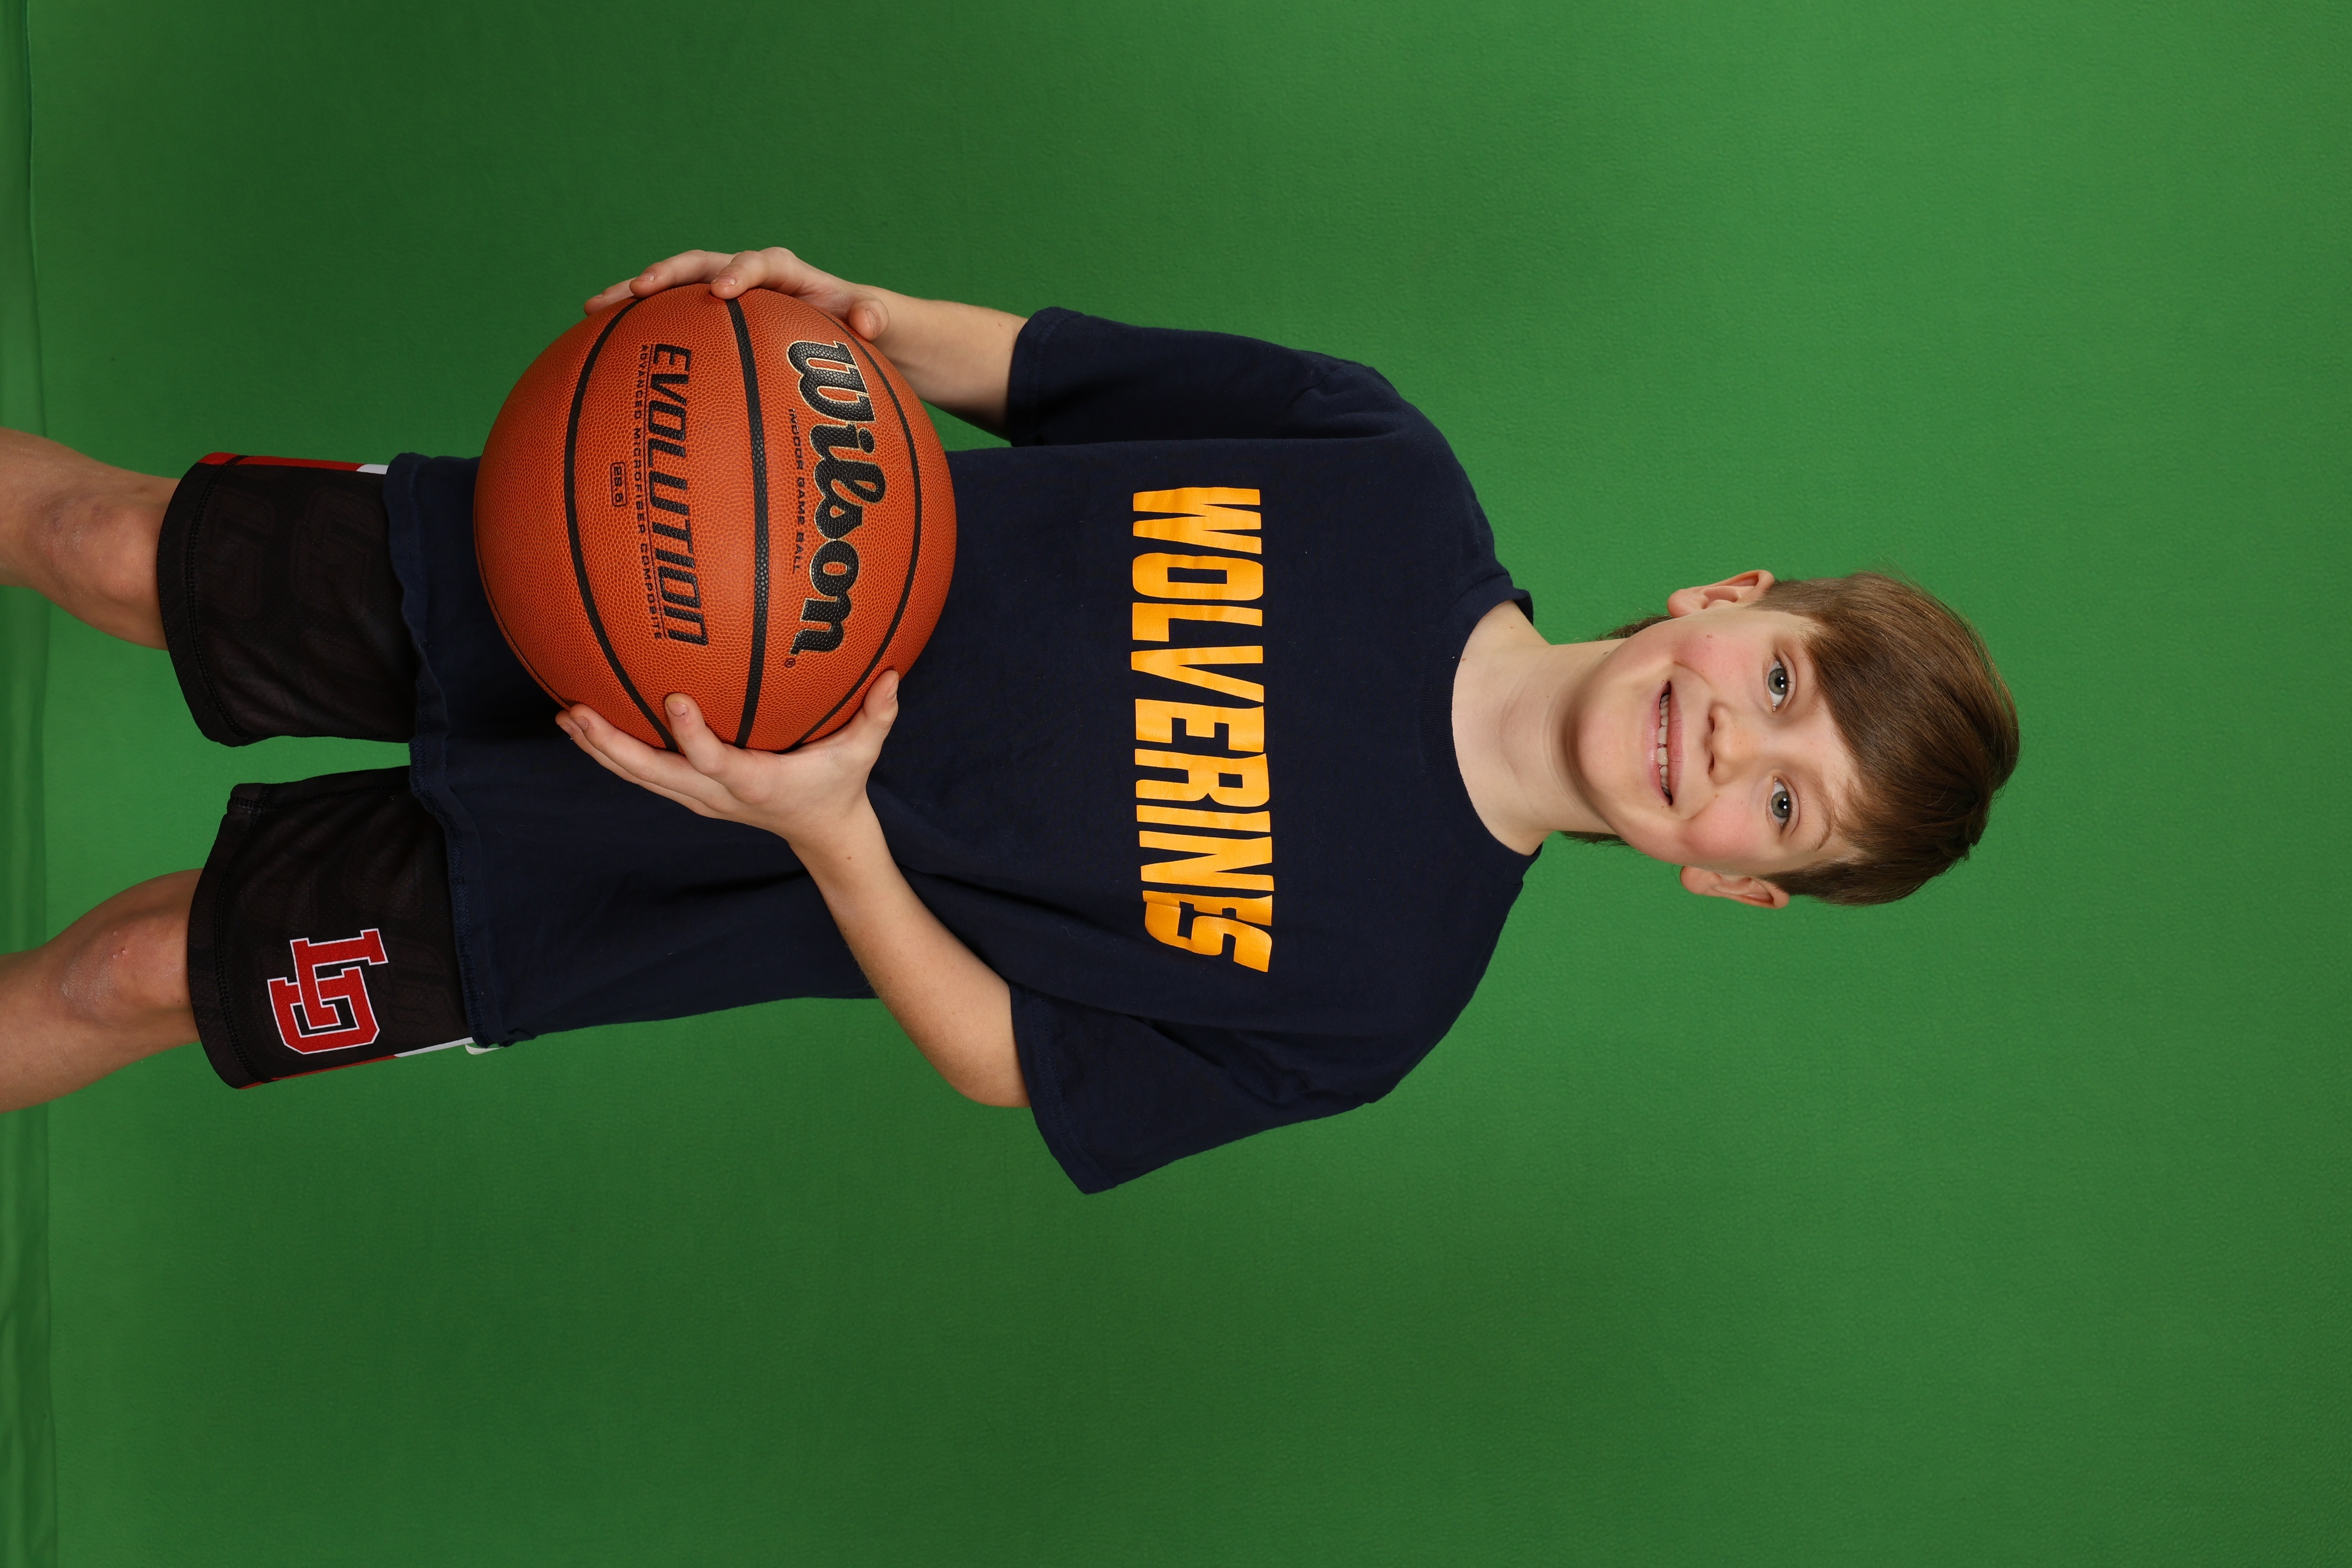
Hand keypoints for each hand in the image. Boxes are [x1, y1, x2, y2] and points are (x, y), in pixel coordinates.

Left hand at [556, 673, 900, 849]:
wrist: (821, 835)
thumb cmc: (839, 786)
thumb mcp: (862, 753)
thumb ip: (877, 715)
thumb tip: (894, 674)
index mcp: (753, 782)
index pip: (714, 760)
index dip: (690, 735)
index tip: (673, 699)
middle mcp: (716, 794)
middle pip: (652, 773)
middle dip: (611, 745)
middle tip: (576, 713)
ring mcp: (699, 798)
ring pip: (638, 776)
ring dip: (600, 750)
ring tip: (565, 717)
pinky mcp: (692, 793)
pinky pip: (645, 773)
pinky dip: (614, 753)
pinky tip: (588, 726)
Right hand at [584, 247, 893, 343]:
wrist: (853, 325)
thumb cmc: (862, 324)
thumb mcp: (877, 321)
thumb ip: (874, 315)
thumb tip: (870, 320)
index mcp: (788, 274)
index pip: (761, 262)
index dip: (740, 272)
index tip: (723, 291)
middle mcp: (750, 276)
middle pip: (701, 264)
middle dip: (668, 274)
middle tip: (636, 290)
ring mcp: (724, 295)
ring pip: (676, 289)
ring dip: (636, 295)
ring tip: (593, 308)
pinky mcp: (710, 317)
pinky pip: (672, 317)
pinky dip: (640, 326)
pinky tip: (602, 346)